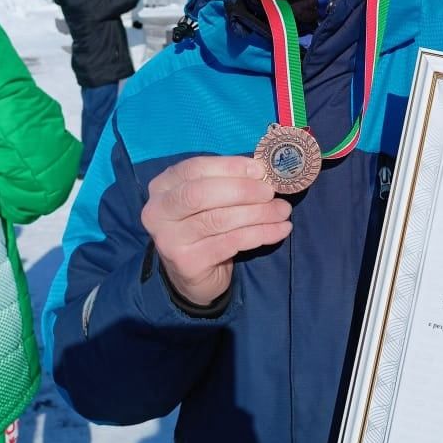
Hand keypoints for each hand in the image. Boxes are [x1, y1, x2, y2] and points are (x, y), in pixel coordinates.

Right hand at [140, 155, 292, 305]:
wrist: (194, 275)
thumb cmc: (205, 226)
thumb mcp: (210, 199)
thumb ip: (228, 182)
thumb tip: (263, 172)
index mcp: (163, 186)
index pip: (194, 168)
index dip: (229, 167)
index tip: (260, 170)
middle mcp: (158, 212)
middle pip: (201, 194)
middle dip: (242, 190)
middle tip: (271, 193)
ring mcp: (170, 239)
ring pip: (219, 220)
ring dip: (258, 213)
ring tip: (283, 211)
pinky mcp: (187, 263)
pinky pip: (231, 243)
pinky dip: (261, 234)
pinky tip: (280, 230)